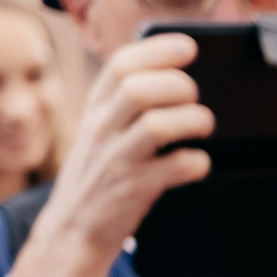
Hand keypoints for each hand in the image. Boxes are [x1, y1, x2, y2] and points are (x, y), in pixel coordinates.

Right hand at [10, 34, 211, 276]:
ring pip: (158, 124)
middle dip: (179, 85)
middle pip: (140, 88)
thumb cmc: (100, 174)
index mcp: (95, 107)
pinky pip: (177, 168)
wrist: (74, 229)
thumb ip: (125, 102)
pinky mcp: (136, 189)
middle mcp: (102, 127)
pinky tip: (197, 163)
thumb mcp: (101, 129)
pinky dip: (197, 162)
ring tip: (201, 127)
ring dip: (193, 120)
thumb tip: (170, 73)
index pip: (122, 63)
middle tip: (194, 98)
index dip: (159, 50)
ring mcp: (118, 158)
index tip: (188, 47)